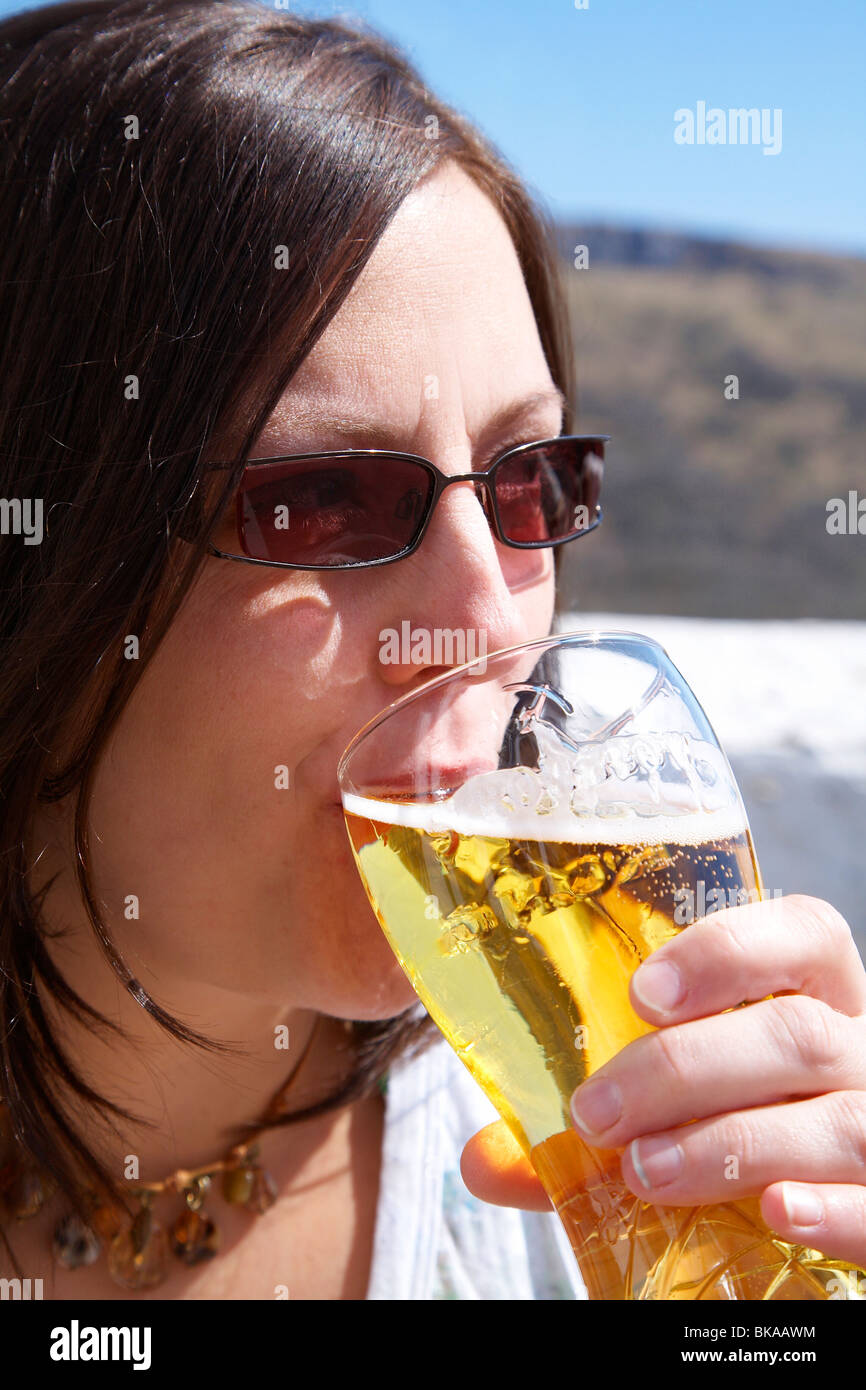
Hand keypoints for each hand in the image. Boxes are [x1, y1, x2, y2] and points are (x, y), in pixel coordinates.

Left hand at [461, 895, 865, 1271]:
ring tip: (645, 1172)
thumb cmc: (730, 1137)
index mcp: (813, 996)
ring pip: (841, 1117)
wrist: (809, 1217)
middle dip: (687, 1068)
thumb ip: (582, 1133)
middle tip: (598, 1111)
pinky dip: (837, 1211)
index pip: (803, 933)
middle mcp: (861, 1051)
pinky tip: (776, 1213)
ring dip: (733, 1143)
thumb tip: (478, 1160)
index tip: (640, 992)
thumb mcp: (667, 1114)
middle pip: (798, 1032)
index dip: (727, 952)